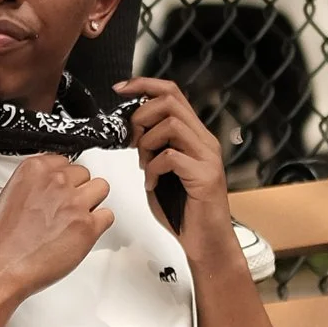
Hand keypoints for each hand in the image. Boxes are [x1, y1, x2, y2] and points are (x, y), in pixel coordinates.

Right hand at [0, 152, 115, 314]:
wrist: (1, 267)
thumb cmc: (2, 240)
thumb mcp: (11, 196)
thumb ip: (36, 185)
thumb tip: (52, 187)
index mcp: (35, 169)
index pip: (65, 161)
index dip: (64, 179)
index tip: (61, 190)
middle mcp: (56, 182)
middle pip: (84, 174)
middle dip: (78, 190)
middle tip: (66, 209)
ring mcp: (74, 203)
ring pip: (101, 188)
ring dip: (92, 202)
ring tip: (76, 219)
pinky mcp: (88, 226)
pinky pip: (108, 216)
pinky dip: (99, 225)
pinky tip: (82, 233)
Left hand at [118, 77, 233, 236]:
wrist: (207, 241)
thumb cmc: (184, 210)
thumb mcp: (162, 170)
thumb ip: (152, 148)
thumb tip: (132, 131)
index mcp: (194, 136)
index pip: (172, 93)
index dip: (144, 85)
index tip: (120, 88)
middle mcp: (204, 141)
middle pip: (171, 101)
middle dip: (142, 116)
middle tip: (133, 141)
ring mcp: (207, 157)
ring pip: (172, 125)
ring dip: (148, 143)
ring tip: (145, 165)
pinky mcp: (205, 175)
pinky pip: (171, 157)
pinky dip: (153, 168)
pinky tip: (152, 183)